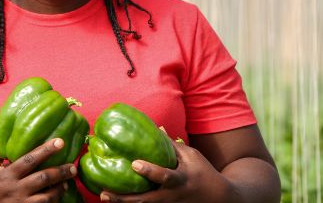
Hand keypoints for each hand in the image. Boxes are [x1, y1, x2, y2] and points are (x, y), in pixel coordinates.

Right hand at [0, 138, 77, 202]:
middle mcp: (16, 189)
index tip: (60, 142)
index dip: (46, 150)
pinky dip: (51, 202)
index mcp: (7, 174)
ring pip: (46, 197)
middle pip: (43, 179)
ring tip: (67, 182)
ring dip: (59, 189)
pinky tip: (57, 196)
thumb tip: (12, 132)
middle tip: (73, 166)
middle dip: (61, 172)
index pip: (30, 159)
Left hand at [99, 139, 232, 202]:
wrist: (218, 199)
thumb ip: (171, 145)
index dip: (149, 171)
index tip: (134, 163)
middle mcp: (171, 196)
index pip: (163, 176)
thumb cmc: (202, 172)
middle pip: (146, 200)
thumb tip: (155, 127)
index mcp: (180, 180)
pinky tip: (114, 199)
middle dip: (125, 198)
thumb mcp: (191, 156)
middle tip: (105, 192)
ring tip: (104, 196)